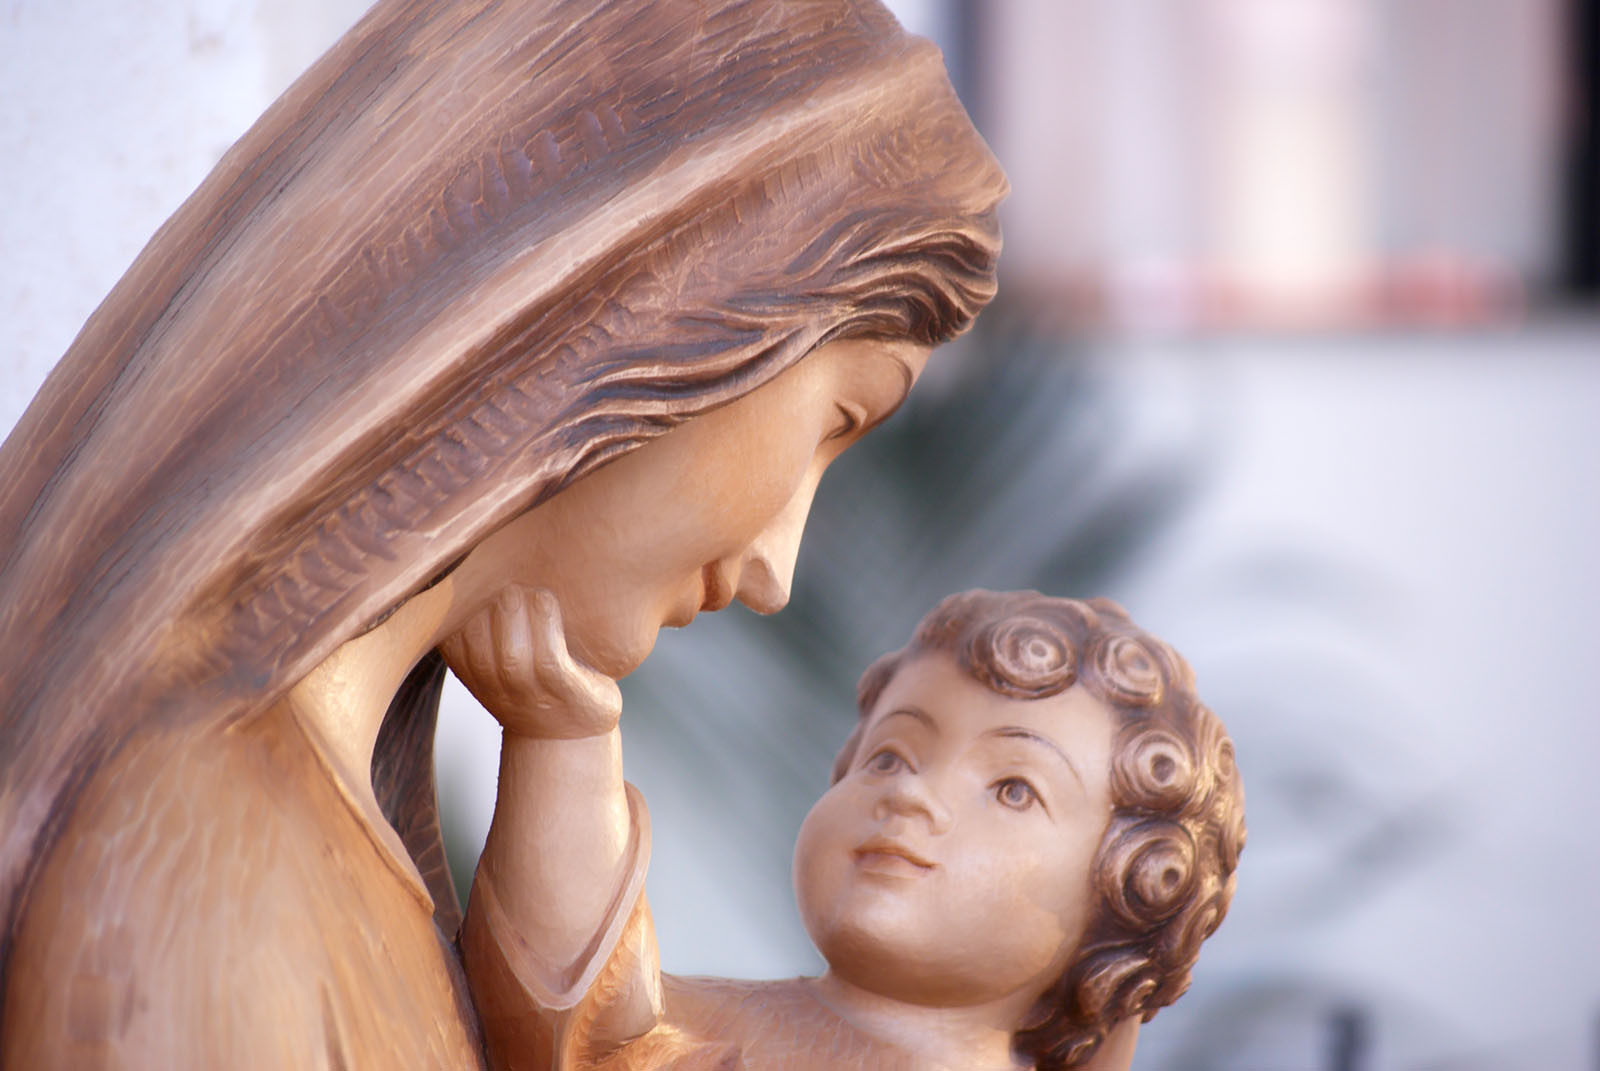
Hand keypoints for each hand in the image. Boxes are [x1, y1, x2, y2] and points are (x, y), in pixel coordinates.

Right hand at [440, 585, 621, 738]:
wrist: (571, 734)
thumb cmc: (533, 678)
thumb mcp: (496, 651)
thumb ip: (479, 614)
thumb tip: (463, 552)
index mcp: (472, 669)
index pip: (448, 636)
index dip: (452, 601)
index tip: (462, 567)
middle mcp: (495, 686)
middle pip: (475, 643)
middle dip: (481, 605)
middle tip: (493, 570)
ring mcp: (530, 694)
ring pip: (511, 656)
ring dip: (513, 617)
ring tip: (517, 587)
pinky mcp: (566, 694)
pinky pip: (550, 661)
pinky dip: (545, 627)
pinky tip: (545, 598)